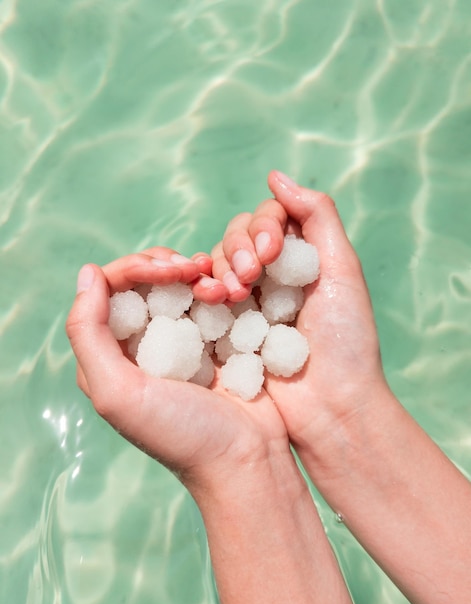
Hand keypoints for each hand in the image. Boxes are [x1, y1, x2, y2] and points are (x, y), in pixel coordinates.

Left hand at [66, 246, 290, 493]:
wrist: (246, 458)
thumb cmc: (181, 434)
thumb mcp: (118, 392)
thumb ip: (88, 333)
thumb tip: (88, 273)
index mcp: (110, 354)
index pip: (109, 289)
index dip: (136, 268)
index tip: (169, 272)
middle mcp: (141, 342)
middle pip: (142, 280)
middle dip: (166, 265)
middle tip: (193, 270)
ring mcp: (179, 340)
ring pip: (177, 283)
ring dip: (195, 273)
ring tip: (217, 285)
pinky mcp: (212, 340)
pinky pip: (208, 298)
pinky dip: (216, 286)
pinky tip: (229, 291)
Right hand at [211, 171, 387, 458]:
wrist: (331, 407)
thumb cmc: (346, 342)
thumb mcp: (342, 271)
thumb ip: (317, 216)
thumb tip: (275, 176)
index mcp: (300, 256)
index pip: (268, 217)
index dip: (263, 226)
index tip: (270, 255)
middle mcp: (272, 273)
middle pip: (238, 234)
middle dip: (240, 248)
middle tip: (252, 278)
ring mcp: (247, 299)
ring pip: (218, 259)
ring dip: (222, 267)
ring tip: (235, 294)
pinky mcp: (227, 325)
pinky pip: (204, 292)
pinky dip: (204, 287)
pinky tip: (211, 297)